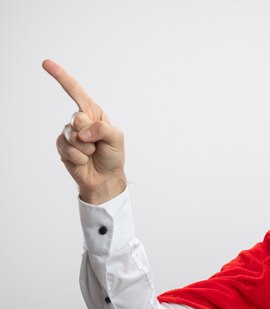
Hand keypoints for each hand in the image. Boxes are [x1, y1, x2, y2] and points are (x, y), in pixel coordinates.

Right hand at [43, 59, 125, 204]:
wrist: (105, 177)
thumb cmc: (113, 155)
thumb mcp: (117, 138)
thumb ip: (103, 129)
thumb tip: (83, 131)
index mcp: (93, 113)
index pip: (76, 91)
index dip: (61, 77)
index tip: (46, 63)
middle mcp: (79, 120)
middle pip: (77, 119)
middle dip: (89, 133)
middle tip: (97, 143)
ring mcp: (69, 134)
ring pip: (72, 136)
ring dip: (85, 148)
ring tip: (92, 153)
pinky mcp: (62, 147)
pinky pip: (67, 149)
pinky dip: (79, 157)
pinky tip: (83, 160)